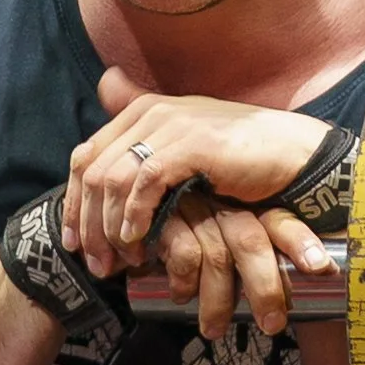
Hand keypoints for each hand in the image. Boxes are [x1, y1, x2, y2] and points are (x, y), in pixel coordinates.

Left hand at [64, 66, 331, 274]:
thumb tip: (106, 100)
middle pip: (92, 171)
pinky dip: (135, 215)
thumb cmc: (239, 157)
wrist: (291, 153)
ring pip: (113, 180)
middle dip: (87, 224)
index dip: (73, 203)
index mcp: (141, 111)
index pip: (85, 157)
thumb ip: (146, 143)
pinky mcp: (191, 144)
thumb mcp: (185, 149)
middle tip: (95, 264)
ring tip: (119, 262)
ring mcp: (170, 125)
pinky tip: (138, 241)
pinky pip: (146, 182)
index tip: (75, 244)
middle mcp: (150, 113)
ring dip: (110, 228)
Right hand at [158, 192, 335, 338]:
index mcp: (250, 208)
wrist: (136, 212)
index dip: (300, 242)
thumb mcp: (228, 242)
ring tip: (214, 330)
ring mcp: (197, 210)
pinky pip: (185, 254)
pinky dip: (185, 281)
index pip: (280, 222)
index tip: (321, 268)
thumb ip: (255, 262)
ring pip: (218, 257)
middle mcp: (226, 207)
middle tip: (271, 324)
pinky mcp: (166, 219)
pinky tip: (182, 296)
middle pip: (251, 244)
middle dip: (264, 287)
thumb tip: (287, 303)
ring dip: (217, 301)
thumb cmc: (194, 237)